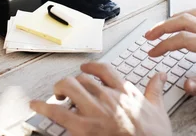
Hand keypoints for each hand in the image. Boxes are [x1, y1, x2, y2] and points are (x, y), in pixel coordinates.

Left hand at [30, 62, 171, 135]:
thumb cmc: (153, 135)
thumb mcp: (158, 109)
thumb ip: (155, 90)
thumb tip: (160, 76)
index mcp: (124, 91)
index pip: (103, 69)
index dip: (91, 67)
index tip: (85, 68)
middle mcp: (107, 96)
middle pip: (82, 78)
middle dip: (72, 82)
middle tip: (68, 89)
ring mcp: (94, 111)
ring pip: (69, 87)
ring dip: (59, 89)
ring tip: (56, 95)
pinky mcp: (83, 127)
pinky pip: (58, 112)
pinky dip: (43, 107)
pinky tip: (35, 105)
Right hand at [144, 9, 195, 102]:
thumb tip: (185, 84)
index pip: (184, 39)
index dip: (164, 45)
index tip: (153, 52)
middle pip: (185, 20)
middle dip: (163, 26)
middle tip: (149, 36)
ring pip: (194, 14)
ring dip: (174, 18)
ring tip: (161, 27)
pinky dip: (189, 15)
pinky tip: (185, 21)